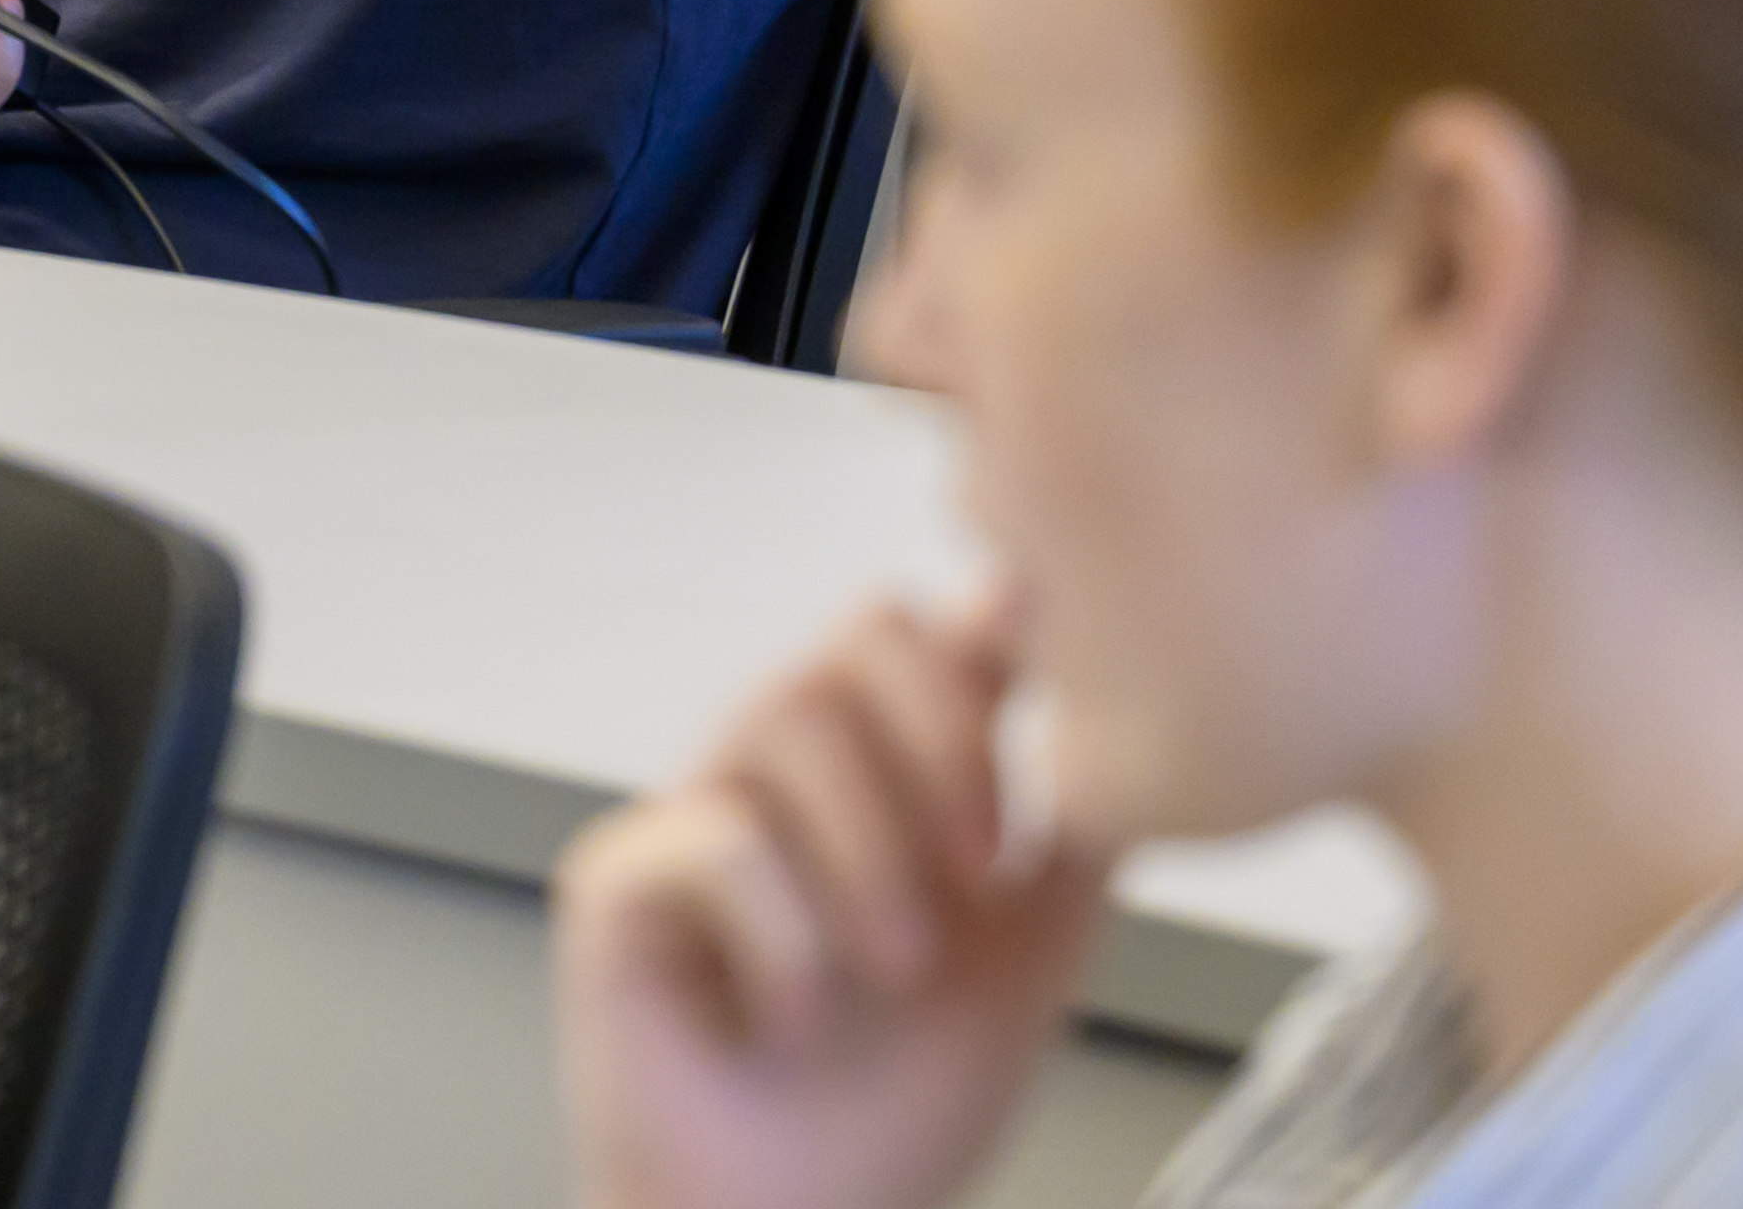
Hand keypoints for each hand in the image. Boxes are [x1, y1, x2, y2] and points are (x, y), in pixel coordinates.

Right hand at [552, 588, 1107, 1208]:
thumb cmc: (897, 1107)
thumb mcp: (1029, 961)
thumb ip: (1071, 840)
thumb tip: (1127, 726)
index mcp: (869, 784)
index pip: (914, 636)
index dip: (980, 635)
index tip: (1037, 660)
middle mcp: (770, 779)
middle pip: (850, 639)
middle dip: (944, 744)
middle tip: (982, 872)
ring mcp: (685, 820)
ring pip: (781, 716)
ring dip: (870, 854)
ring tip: (893, 973)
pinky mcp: (616, 883)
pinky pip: (715, 840)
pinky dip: (787, 941)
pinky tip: (793, 1024)